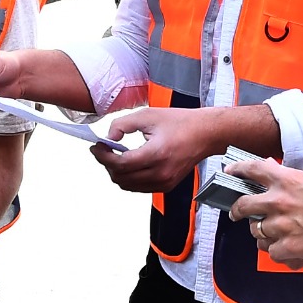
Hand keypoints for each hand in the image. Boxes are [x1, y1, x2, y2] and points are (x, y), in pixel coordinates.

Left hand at [90, 106, 219, 192]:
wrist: (206, 134)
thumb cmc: (182, 123)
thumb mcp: (148, 115)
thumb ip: (122, 125)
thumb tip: (109, 138)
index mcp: (157, 154)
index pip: (120, 164)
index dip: (103, 156)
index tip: (96, 147)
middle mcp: (161, 172)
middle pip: (121, 177)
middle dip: (107, 164)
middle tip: (104, 150)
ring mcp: (164, 182)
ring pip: (128, 186)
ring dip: (117, 172)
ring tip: (116, 156)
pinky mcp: (166, 185)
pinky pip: (139, 187)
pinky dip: (129, 178)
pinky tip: (130, 163)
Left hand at [226, 159, 302, 268]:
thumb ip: (290, 179)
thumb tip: (273, 172)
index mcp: (287, 181)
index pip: (252, 170)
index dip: (237, 170)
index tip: (231, 172)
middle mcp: (280, 202)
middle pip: (244, 206)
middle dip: (238, 211)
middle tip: (238, 214)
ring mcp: (283, 225)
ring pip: (258, 232)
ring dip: (263, 233)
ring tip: (275, 234)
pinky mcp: (291, 247)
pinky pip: (272, 252)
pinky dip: (278, 251)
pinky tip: (287, 248)